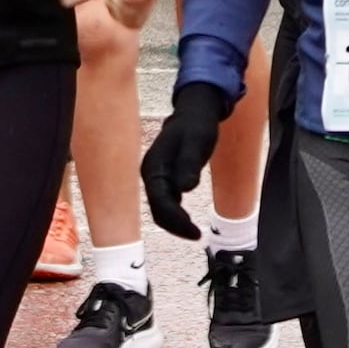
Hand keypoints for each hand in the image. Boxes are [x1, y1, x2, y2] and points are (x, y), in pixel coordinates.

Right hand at [140, 76, 236, 236]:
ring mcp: (156, 177)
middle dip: (175, 225)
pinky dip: (176, 214)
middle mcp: (151, 174)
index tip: (194, 232)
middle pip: (157, 209)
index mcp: (154, 167)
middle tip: (196, 235)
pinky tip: (188, 220)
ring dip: (175, 222)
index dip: (175, 220)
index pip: (160, 202)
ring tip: (194, 232)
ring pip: (161, 208)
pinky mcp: (164, 178)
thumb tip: (184, 188)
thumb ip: (189, 165)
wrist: (195, 111)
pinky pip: (166, 202)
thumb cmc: (197, 126)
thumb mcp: (197, 142)